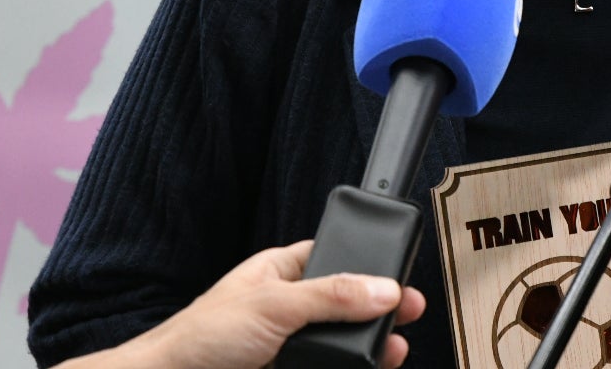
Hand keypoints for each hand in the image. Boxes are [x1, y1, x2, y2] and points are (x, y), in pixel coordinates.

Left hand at [60, 240, 426, 368]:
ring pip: (338, 343)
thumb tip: (381, 287)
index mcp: (279, 272)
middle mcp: (286, 307)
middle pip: (344, 305)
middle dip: (376, 311)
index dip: (366, 266)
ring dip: (366, 348)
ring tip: (392, 352)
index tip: (399, 276)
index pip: (333, 258)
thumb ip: (330, 297)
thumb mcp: (274, 306)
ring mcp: (286, 344)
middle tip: (409, 314)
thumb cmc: (201, 336)